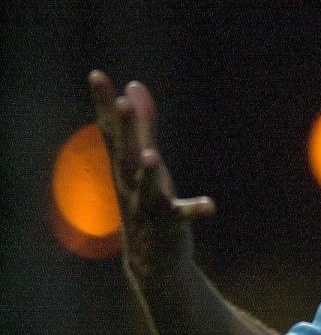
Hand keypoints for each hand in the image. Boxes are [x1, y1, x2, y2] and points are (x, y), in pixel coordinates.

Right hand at [89, 71, 213, 280]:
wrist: (150, 260)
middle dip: (126, 129)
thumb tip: (134, 85)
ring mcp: (148, 206)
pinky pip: (182, 217)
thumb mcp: (143, 159)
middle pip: (126, 153)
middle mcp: (130, 184)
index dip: (105, 103)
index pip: (111, 130)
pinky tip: (210, 205)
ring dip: (148, 173)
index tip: (97, 74)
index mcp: (125, 165)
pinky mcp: (170, 225)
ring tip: (153, 156)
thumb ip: (142, 123)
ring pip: (146, 188)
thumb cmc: (145, 201)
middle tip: (124, 103)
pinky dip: (195, 210)